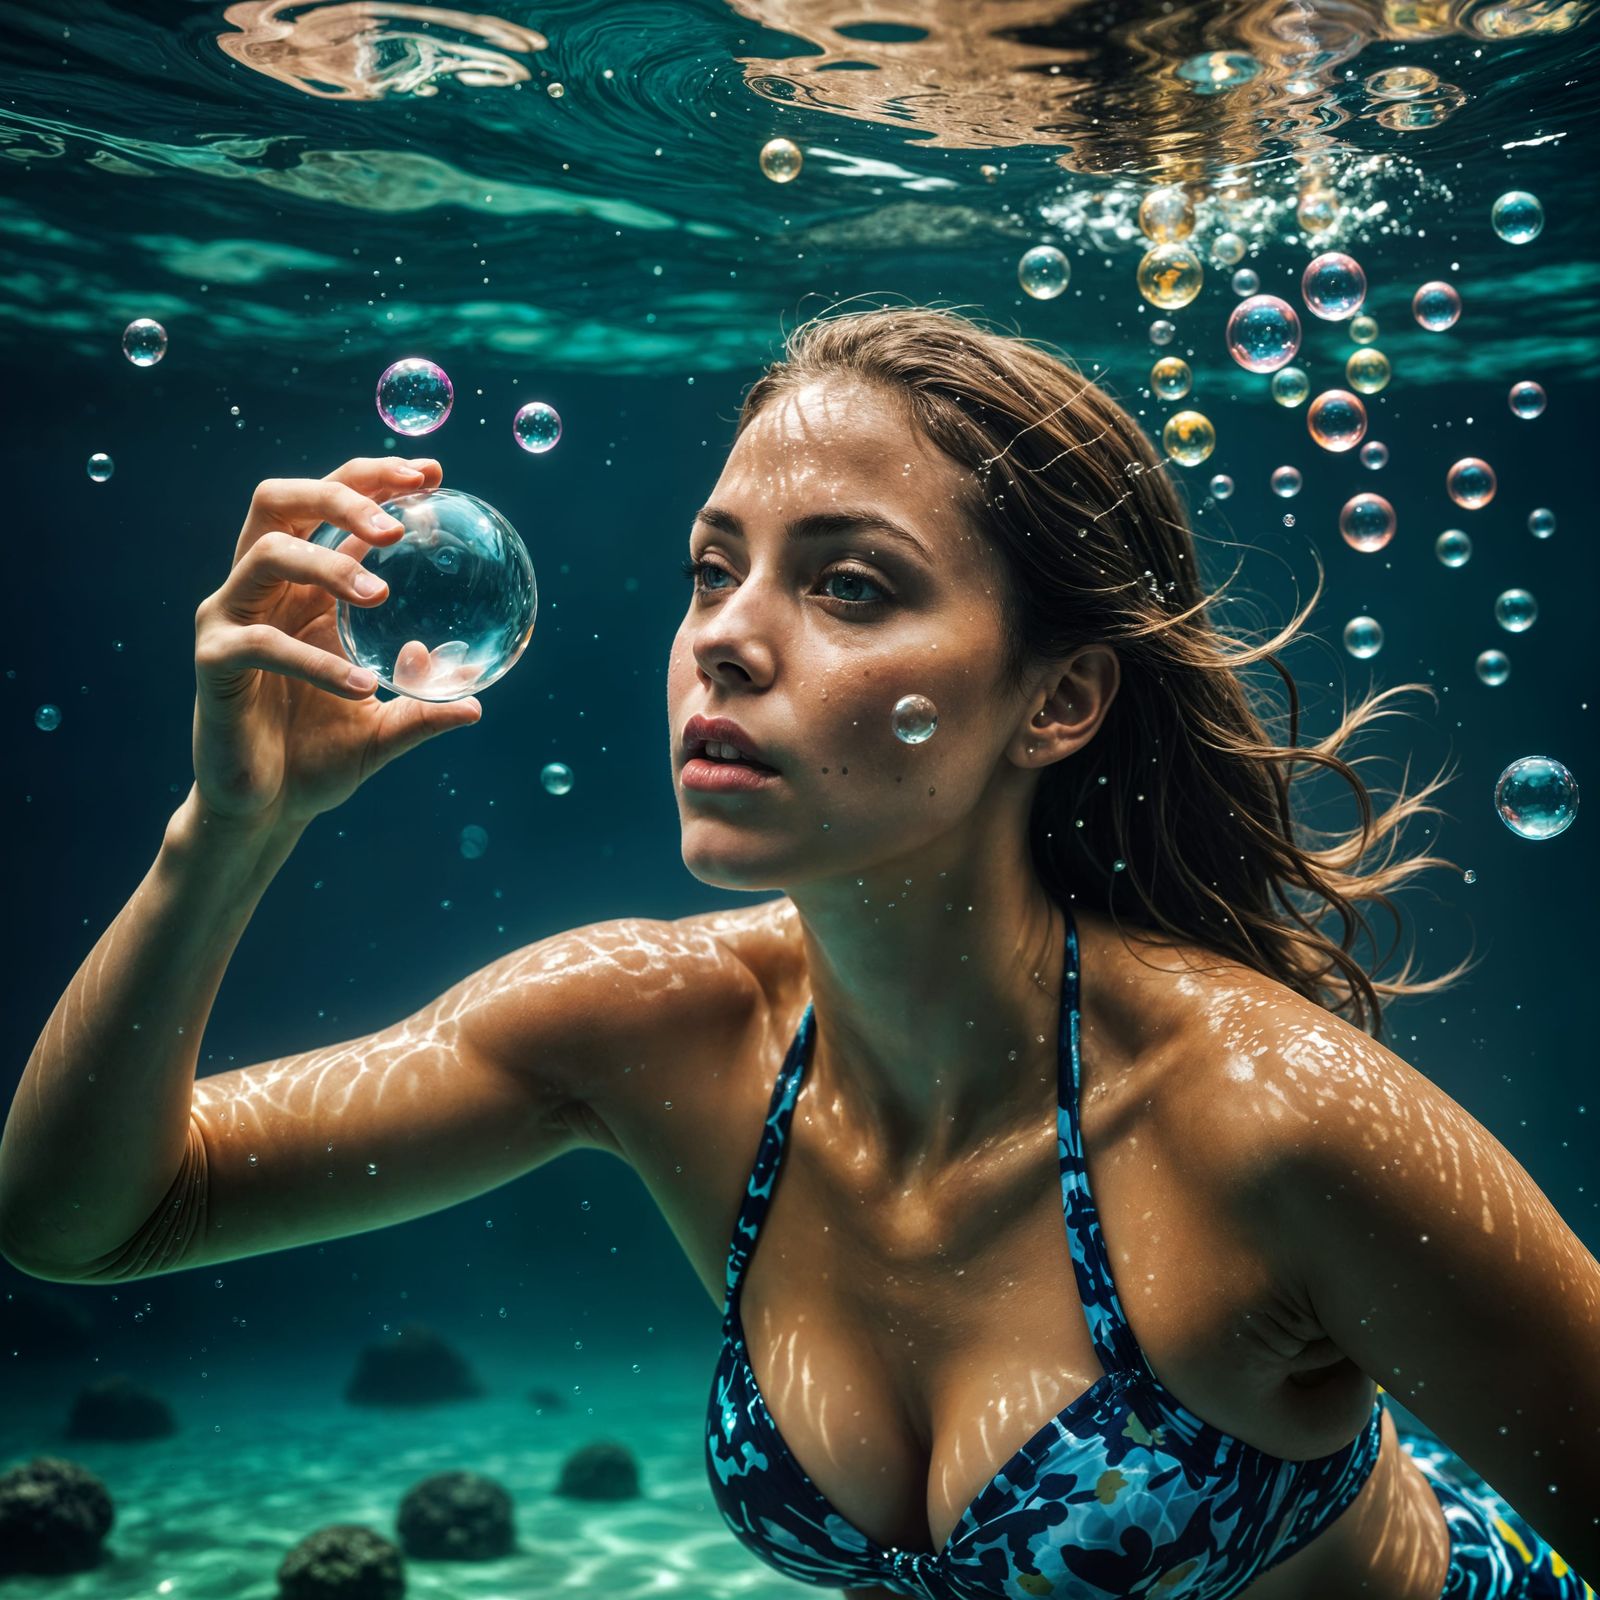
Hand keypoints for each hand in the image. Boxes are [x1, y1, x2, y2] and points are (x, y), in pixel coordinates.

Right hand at [191, 456, 480, 830]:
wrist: (265, 810)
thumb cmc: (319, 759)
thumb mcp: (385, 730)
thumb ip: (424, 707)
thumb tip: (477, 703)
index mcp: (304, 589)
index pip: (331, 506)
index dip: (374, 478)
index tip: (432, 473)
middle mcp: (262, 591)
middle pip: (281, 501)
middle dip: (340, 493)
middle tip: (397, 523)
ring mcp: (230, 619)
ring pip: (267, 554)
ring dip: (329, 565)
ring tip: (381, 595)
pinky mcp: (214, 662)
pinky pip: (263, 644)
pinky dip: (316, 660)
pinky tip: (362, 685)